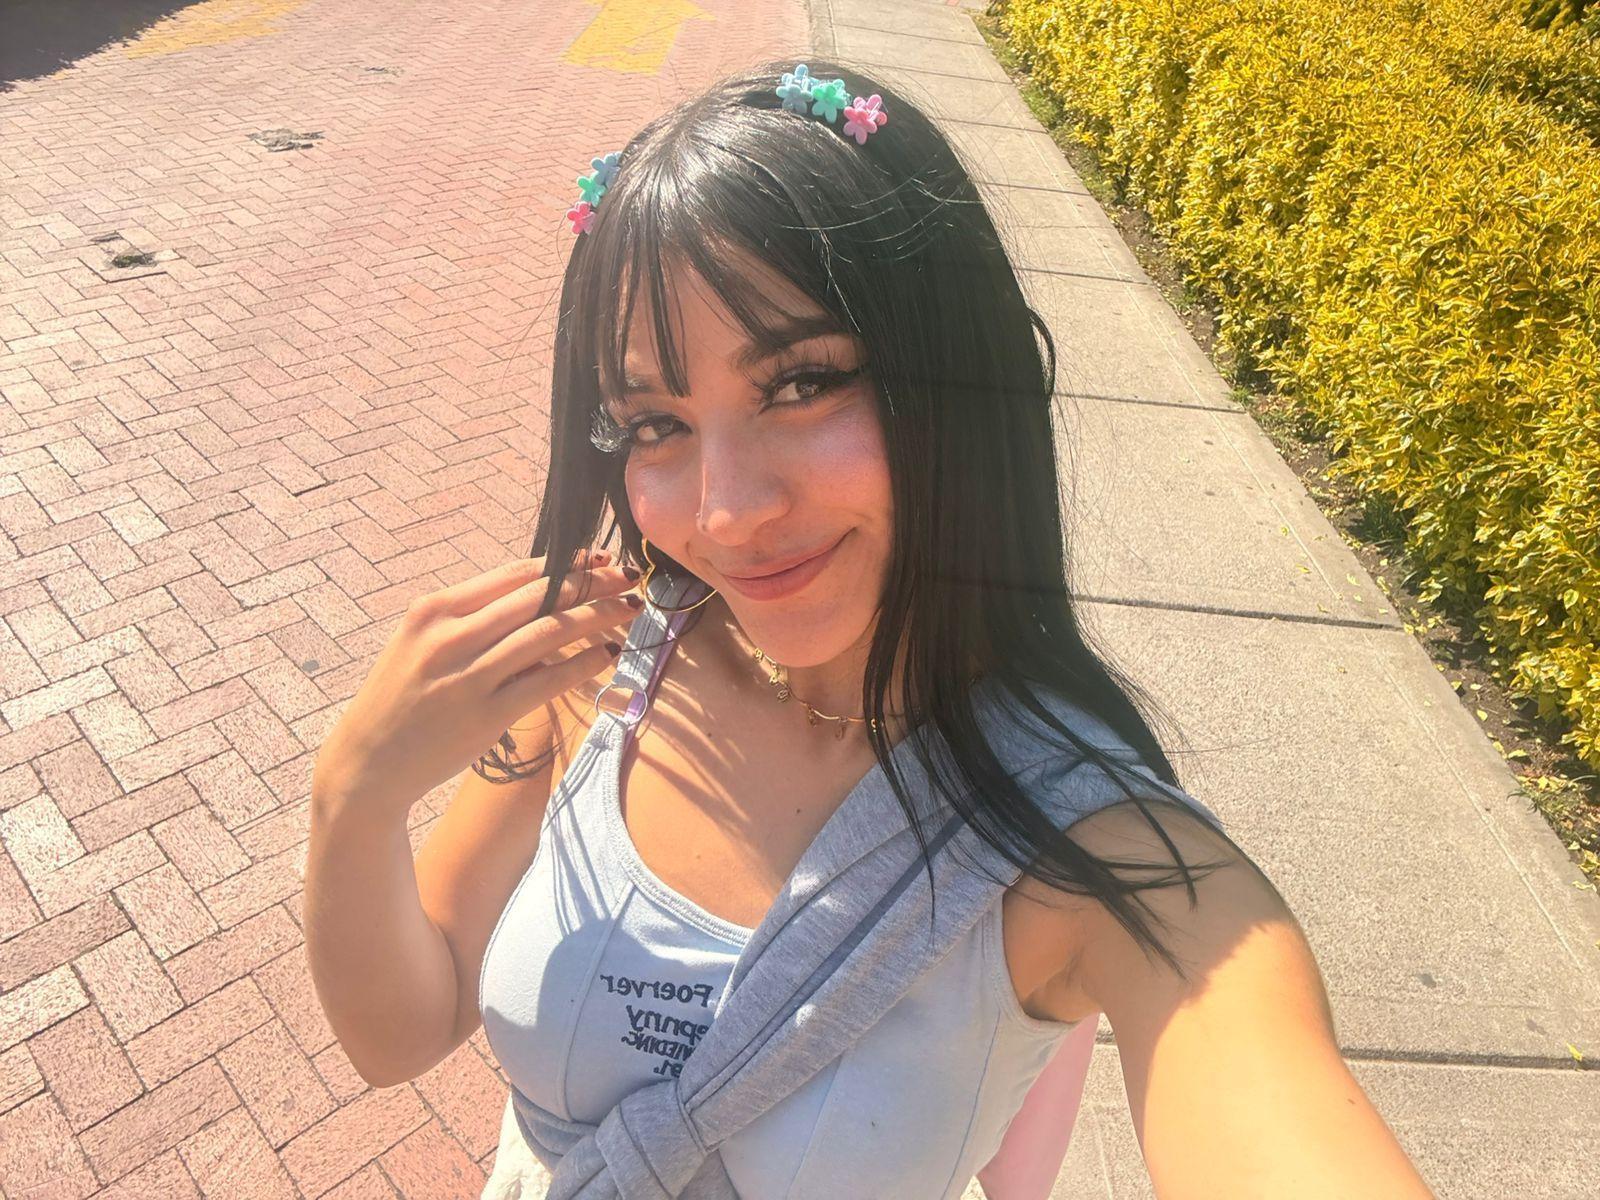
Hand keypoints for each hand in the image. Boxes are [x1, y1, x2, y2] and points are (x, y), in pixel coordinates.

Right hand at [312, 550, 640, 816]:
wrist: (367, 763)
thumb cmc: (404, 697)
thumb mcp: (424, 643)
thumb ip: (474, 620)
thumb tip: (543, 599)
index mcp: (434, 609)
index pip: (514, 575)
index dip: (565, 563)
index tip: (599, 557)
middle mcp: (450, 636)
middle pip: (538, 597)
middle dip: (591, 583)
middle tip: (628, 576)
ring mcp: (468, 677)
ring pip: (548, 633)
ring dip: (596, 617)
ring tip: (628, 609)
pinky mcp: (485, 716)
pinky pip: (546, 682)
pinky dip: (582, 664)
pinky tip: (607, 655)